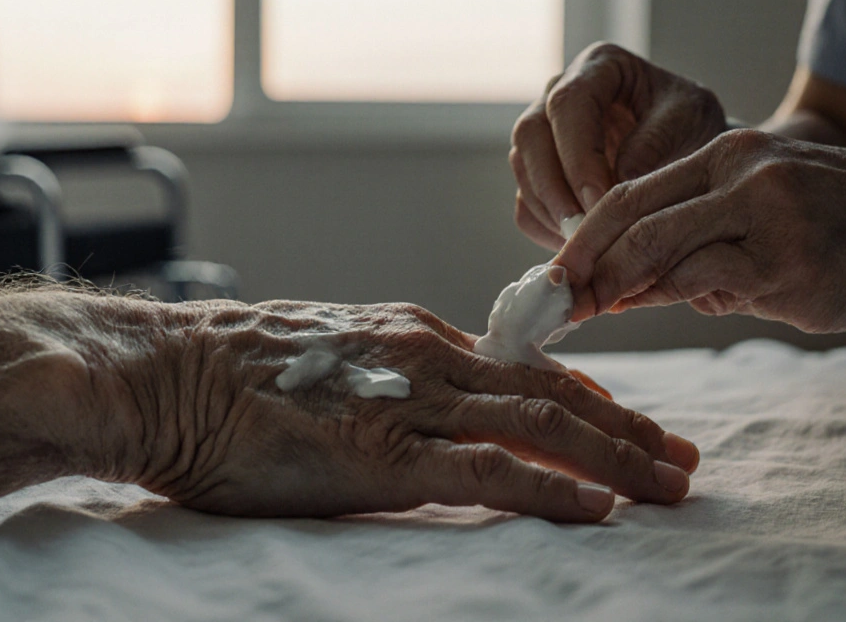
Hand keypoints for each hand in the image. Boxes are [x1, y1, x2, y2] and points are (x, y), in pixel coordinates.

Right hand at [97, 300, 698, 522]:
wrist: (160, 374)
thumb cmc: (225, 379)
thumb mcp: (323, 363)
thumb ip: (383, 382)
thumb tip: (421, 417)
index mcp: (411, 337)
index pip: (524, 370)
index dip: (590, 401)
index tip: (634, 427)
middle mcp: (425, 356)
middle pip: (553, 393)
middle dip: (628, 429)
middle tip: (686, 460)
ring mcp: (408, 400)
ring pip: (538, 424)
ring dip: (615, 456)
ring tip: (671, 485)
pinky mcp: (382, 450)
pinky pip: (486, 467)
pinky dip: (550, 488)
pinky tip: (598, 508)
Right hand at [510, 42, 725, 249]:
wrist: (690, 147)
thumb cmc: (691, 123)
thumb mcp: (691, 119)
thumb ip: (656, 141)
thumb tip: (617, 179)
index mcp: (598, 66)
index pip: (568, 105)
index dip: (578, 155)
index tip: (601, 199)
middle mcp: (559, 93)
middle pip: (530, 135)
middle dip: (553, 188)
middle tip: (582, 230)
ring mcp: (543, 133)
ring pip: (522, 170)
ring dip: (549, 211)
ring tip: (587, 243)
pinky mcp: (539, 172)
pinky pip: (526, 202)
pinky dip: (546, 229)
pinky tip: (581, 246)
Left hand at [555, 130, 845, 332]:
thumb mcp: (769, 202)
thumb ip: (703, 234)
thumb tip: (640, 285)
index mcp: (729, 155)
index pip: (631, 193)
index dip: (584, 236)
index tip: (554, 273)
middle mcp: (743, 178)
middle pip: (634, 220)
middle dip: (585, 266)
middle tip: (555, 303)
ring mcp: (770, 222)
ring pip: (667, 256)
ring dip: (621, 290)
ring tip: (594, 311)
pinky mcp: (794, 270)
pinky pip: (717, 289)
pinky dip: (683, 302)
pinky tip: (672, 307)